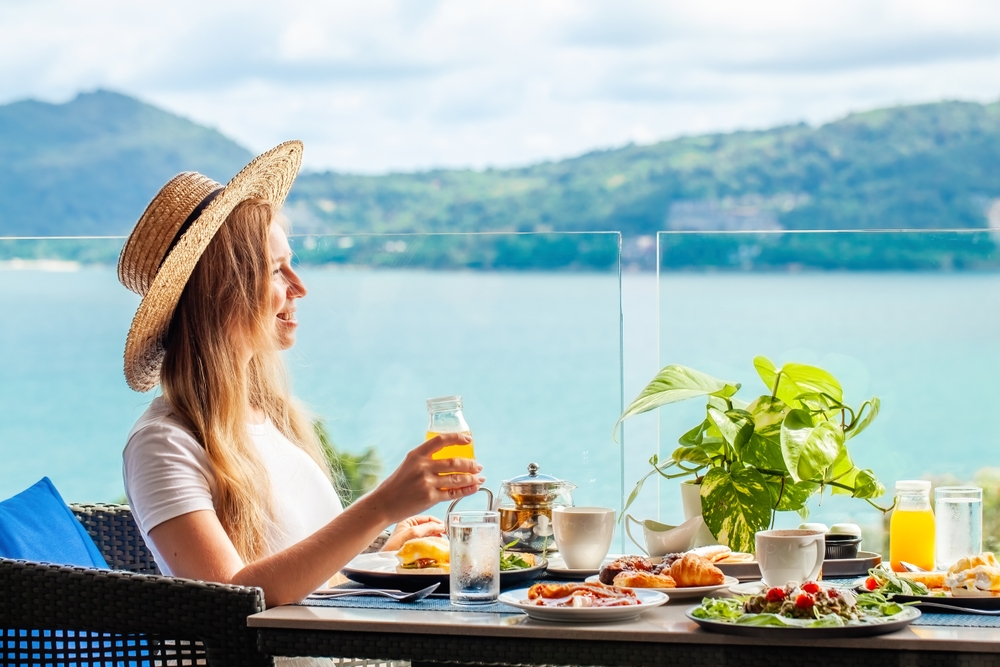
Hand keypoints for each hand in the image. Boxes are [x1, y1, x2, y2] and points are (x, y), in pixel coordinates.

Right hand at [368, 432, 483, 523]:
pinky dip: (466, 491)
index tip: (469, 440)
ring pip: (457, 479)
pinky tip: (473, 488)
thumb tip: (449, 459)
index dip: (457, 438)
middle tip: (479, 466)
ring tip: (480, 478)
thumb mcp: (408, 465)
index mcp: (416, 455)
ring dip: (472, 478)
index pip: (440, 440)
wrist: (384, 504)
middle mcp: (422, 466)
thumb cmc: (397, 484)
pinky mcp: (430, 498)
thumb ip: (425, 460)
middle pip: (454, 462)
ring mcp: (426, 482)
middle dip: (471, 464)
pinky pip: (453, 493)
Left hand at [382, 515, 445, 550]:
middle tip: (447, 535)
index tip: (446, 528)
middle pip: (429, 527)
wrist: (387, 561)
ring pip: (428, 535)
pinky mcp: (413, 547)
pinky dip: (431, 544)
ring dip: (436, 538)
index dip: (437, 522)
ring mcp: (411, 538)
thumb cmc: (395, 546)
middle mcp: (410, 528)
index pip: (427, 518)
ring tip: (443, 542)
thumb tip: (441, 526)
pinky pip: (425, 543)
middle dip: (438, 530)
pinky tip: (436, 547)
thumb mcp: (413, 533)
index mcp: (408, 521)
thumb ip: (427, 528)